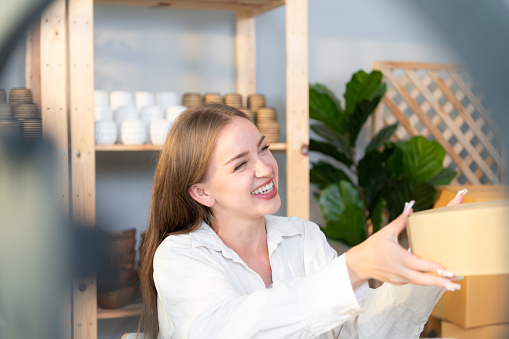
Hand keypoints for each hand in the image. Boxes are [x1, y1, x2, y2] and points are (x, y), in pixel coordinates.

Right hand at [345, 189, 466, 289]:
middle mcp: (400, 270)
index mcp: (398, 257)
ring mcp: (400, 278)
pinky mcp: (399, 282)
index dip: (432, 268)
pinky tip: (436, 280)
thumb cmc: (372, 246)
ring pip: (421, 283)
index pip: (418, 264)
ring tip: (453, 285)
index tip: (446, 270)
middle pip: (423, 279)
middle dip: (440, 282)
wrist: (359, 264)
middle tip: (456, 284)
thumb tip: (411, 205)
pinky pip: (414, 282)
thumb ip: (400, 220)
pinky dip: (425, 281)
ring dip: (437, 284)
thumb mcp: (385, 232)